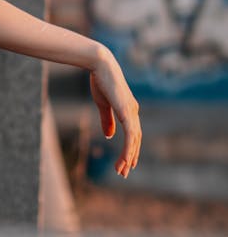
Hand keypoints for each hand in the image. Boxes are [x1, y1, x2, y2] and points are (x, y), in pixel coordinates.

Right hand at [89, 45, 141, 178]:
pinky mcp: (126, 111)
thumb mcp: (103, 104)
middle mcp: (133, 111)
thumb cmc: (100, 81)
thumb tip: (109, 136)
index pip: (133, 134)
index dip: (130, 148)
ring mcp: (132, 111)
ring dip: (128, 156)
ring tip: (122, 170)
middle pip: (136, 139)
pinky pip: (130, 136)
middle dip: (130, 156)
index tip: (125, 162)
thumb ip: (107, 120)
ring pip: (134, 140)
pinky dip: (128, 149)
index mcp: (129, 109)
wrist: (100, 65)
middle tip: (123, 172)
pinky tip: (125, 159)